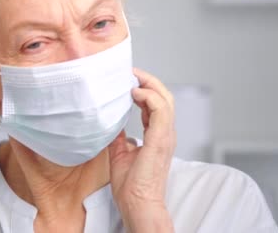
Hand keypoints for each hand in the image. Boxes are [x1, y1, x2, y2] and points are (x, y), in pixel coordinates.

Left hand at [108, 68, 175, 231]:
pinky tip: (135, 93)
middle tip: (131, 72)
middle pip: (164, 96)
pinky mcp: (160, 140)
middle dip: (148, 81)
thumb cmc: (132, 186)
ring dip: (149, 84)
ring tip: (132, 78)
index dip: (144, 89)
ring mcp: (165, 136)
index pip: (156, 104)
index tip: (128, 81)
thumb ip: (119, 137)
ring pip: (165, 99)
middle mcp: (165, 133)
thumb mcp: (120, 153)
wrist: (138, 204)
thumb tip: (111, 124)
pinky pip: (160, 110)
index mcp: (157, 136)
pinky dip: (149, 97)